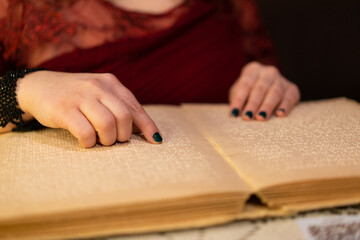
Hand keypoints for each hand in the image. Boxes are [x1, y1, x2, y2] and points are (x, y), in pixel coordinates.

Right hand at [16, 71, 161, 147]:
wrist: (38, 86)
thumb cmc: (76, 95)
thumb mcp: (99, 94)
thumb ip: (118, 107)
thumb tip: (141, 130)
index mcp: (111, 83)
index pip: (135, 107)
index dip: (147, 126)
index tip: (155, 140)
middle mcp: (98, 87)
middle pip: (124, 117)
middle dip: (124, 135)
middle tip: (115, 140)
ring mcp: (81, 97)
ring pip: (108, 124)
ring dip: (108, 140)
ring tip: (101, 142)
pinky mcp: (64, 109)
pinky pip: (85, 132)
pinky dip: (89, 142)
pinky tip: (86, 142)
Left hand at [229, 62, 299, 119]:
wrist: (267, 90)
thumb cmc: (248, 93)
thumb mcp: (239, 92)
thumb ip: (237, 100)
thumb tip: (234, 114)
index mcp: (253, 70)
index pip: (245, 85)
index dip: (239, 100)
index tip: (234, 113)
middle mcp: (268, 72)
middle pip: (260, 88)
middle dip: (253, 104)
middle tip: (247, 117)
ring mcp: (281, 80)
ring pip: (275, 93)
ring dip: (267, 106)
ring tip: (261, 118)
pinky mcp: (292, 89)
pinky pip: (290, 97)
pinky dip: (285, 106)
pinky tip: (280, 114)